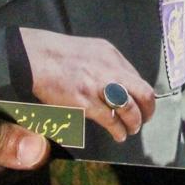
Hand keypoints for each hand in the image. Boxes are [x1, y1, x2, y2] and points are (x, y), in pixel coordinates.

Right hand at [20, 27, 155, 142]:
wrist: (36, 56)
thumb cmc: (60, 54)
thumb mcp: (92, 50)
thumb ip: (108, 65)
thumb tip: (121, 82)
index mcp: (112, 56)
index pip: (138, 78)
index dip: (141, 95)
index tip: (140, 104)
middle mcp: (110, 70)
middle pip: (143, 93)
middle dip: (148, 110)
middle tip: (144, 119)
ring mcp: (98, 86)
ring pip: (131, 108)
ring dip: (135, 122)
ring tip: (132, 129)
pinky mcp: (85, 102)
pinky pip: (111, 120)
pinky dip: (119, 130)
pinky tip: (118, 135)